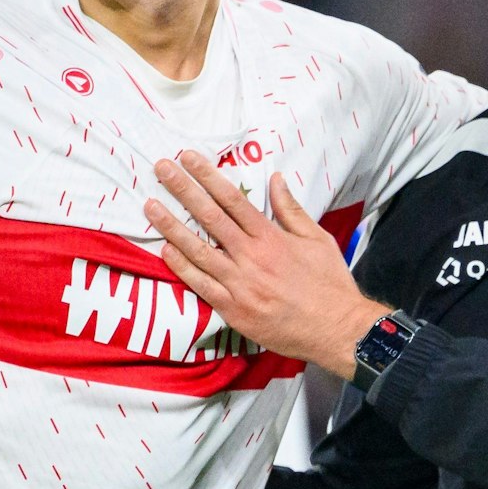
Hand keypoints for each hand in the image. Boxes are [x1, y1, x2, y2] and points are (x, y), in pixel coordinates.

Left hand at [143, 151, 387, 379]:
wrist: (336, 330)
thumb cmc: (329, 284)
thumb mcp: (317, 239)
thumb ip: (291, 210)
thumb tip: (276, 179)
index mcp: (271, 237)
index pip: (232, 199)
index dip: (208, 176)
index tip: (188, 158)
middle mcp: (252, 257)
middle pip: (210, 217)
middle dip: (183, 190)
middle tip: (161, 169)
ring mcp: (240, 284)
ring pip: (198, 250)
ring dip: (171, 226)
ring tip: (150, 206)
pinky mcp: (233, 310)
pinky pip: (201, 285)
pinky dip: (182, 267)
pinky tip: (165, 250)